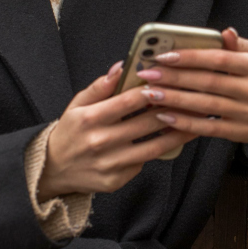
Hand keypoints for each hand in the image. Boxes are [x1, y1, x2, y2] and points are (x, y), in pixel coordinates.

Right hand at [39, 62, 197, 199]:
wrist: (53, 169)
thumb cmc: (70, 132)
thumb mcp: (77, 105)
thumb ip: (99, 86)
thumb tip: (121, 67)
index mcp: (89, 119)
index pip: (128, 101)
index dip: (152, 90)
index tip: (170, 83)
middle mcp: (100, 142)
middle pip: (146, 123)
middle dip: (172, 110)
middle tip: (193, 101)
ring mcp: (109, 164)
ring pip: (154, 147)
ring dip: (177, 134)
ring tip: (194, 122)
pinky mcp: (116, 181)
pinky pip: (143, 163)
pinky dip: (157, 152)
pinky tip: (171, 141)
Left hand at [137, 28, 247, 142]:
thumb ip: (236, 45)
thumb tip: (225, 31)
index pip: (218, 59)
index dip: (190, 57)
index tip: (163, 56)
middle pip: (208, 82)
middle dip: (174, 78)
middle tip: (148, 75)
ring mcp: (247, 113)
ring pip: (205, 105)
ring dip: (174, 100)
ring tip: (150, 94)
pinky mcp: (240, 133)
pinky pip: (208, 128)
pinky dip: (185, 122)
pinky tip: (164, 116)